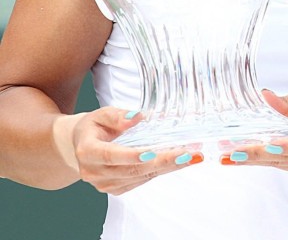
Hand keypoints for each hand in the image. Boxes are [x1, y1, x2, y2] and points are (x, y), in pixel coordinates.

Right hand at [59, 108, 201, 195]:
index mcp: (87, 151)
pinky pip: (141, 181)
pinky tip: (179, 162)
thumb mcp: (101, 114)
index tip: (152, 152)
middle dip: (162, 162)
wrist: (80, 146)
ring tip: (191, 156)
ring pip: (140, 177)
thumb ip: (118, 116)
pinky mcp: (116, 189)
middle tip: (187, 154)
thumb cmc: (94, 128)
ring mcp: (104, 184)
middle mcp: (94, 172)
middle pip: (131, 169)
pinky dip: (161, 171)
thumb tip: (137, 117)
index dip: (131, 155)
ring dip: (168, 167)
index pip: (110, 156)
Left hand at [217, 89, 287, 174]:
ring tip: (227, 157)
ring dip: (253, 160)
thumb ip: (285, 102)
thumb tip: (264, 96)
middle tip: (231, 154)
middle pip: (286, 156)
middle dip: (257, 155)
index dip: (287, 145)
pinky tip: (242, 158)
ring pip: (279, 164)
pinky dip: (261, 162)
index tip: (268, 146)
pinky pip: (280, 166)